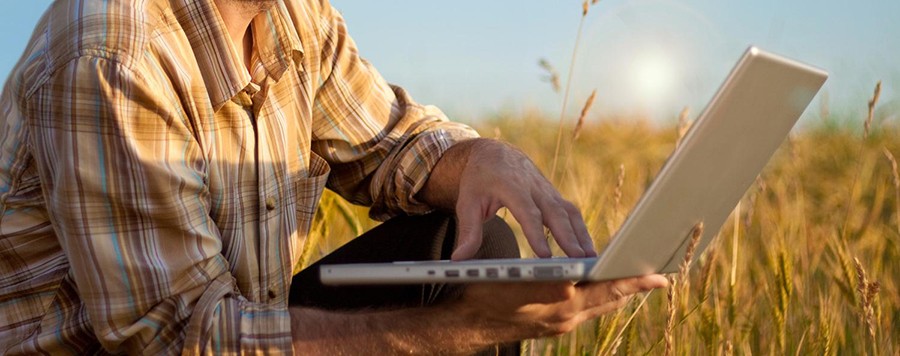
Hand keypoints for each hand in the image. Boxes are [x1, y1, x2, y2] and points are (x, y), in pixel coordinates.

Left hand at [421, 138, 595, 259]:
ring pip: (569, 212)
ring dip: (581, 235)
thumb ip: (467, 231)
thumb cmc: (479, 180)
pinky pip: (572, 213)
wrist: (494, 153)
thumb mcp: (467, 202)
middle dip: (568, 237)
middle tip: (578, 261)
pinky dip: (581, 230)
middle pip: (555, 213)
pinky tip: (587, 250)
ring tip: (590, 260)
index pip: (527, 212)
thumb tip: (458, 259)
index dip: (537, 234)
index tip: (545, 255)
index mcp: (512, 185)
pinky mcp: (554, 196)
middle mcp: (534, 187)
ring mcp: (547, 190)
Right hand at [454, 275, 667, 339]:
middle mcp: (567, 317)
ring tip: (640, 279)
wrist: (467, 323)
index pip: (607, 290)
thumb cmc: (485, 291)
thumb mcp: (514, 277)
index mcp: (561, 302)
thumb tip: (576, 277)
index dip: (634, 282)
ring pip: (601, 306)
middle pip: (611, 299)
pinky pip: (589, 310)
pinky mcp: (557, 325)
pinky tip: (608, 287)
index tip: (658, 277)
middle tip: (661, 275)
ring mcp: (562, 324)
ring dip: (620, 292)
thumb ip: (548, 278)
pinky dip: (602, 297)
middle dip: (634, 286)